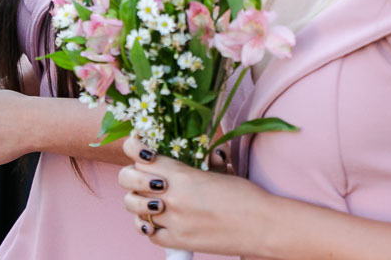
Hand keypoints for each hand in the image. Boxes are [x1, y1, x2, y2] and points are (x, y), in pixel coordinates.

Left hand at [118, 137, 268, 255]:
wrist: (262, 226)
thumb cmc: (246, 195)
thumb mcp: (220, 170)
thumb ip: (202, 161)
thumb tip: (202, 153)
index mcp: (182, 174)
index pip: (139, 154)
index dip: (134, 148)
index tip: (139, 148)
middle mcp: (172, 196)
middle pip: (128, 180)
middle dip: (132, 176)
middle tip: (144, 176)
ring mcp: (172, 221)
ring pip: (134, 208)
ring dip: (139, 201)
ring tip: (151, 199)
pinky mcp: (178, 241)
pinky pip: (149, 233)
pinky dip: (149, 226)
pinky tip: (158, 220)